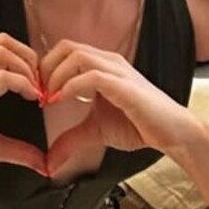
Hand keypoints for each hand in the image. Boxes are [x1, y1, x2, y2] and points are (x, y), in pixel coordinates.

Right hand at [0, 33, 47, 177]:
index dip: (24, 59)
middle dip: (30, 57)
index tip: (36, 85)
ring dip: (27, 68)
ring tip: (35, 91)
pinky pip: (3, 77)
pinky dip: (24, 84)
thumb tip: (43, 164)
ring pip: (3, 51)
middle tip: (40, 83)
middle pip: (3, 40)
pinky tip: (30, 100)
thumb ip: (18, 150)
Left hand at [40, 41, 192, 172]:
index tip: (37, 93)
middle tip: (38, 93)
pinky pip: (91, 75)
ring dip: (55, 75)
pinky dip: (71, 86)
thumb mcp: (95, 132)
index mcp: (101, 66)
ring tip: (49, 98)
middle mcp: (108, 62)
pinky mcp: (124, 85)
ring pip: (76, 56)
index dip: (45, 69)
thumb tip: (50, 162)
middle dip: (45, 68)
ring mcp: (117, 71)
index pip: (64, 52)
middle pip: (65, 47)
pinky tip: (62, 101)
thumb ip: (70, 141)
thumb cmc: (139, 125)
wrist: (171, 133)